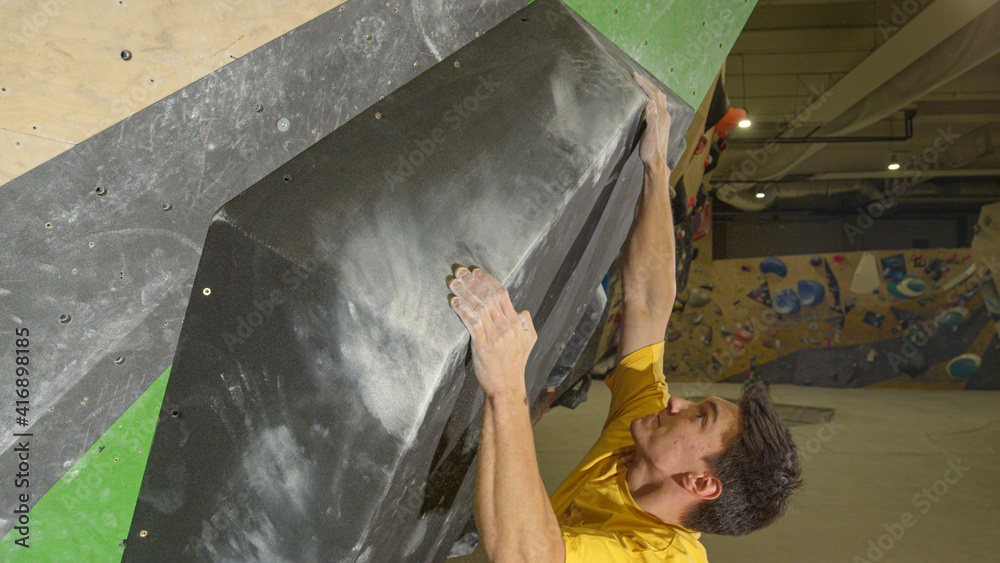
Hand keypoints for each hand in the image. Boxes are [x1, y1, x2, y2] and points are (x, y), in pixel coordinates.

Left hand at [448, 266, 536, 397]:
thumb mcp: (529, 341)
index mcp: (517, 323)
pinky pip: (472, 323)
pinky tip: (454, 301)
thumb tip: (521, 310)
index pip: (502, 293)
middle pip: (489, 296)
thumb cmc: (515, 364)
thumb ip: (526, 323)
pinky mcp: (483, 346)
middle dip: (472, 281)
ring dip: (464, 292)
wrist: (507, 387)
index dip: (487, 279)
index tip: (475, 270)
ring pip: (479, 307)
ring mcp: (495, 337)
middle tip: (459, 271)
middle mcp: (507, 327)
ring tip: (453, 282)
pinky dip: (462, 310)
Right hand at [631, 72, 671, 172]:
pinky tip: (648, 99)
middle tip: (635, 76)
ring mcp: (665, 119)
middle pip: (658, 93)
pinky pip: (659, 104)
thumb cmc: (650, 150)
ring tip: (641, 84)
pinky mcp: (663, 123)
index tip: (633, 76)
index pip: (653, 94)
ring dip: (651, 88)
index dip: (643, 83)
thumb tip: (651, 102)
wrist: (656, 162)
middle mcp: (665, 115)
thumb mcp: (649, 135)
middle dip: (647, 83)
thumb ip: (651, 118)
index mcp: (661, 115)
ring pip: (660, 98)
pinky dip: (653, 96)